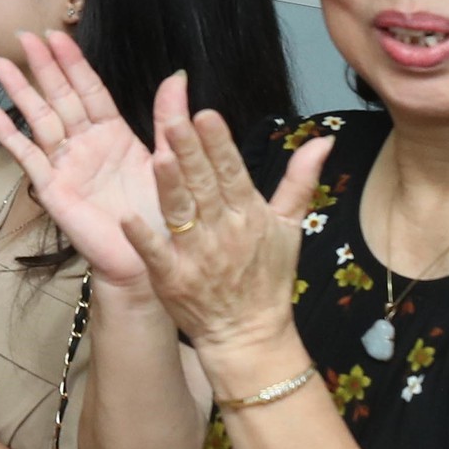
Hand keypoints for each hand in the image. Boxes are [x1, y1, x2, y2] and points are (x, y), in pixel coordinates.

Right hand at [0, 31, 166, 290]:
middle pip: (59, 97)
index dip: (72, 62)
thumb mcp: (171, 158)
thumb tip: (177, 76)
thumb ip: (169, 118)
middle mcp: (85, 144)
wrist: (152, 259)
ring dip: (20, 91)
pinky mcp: (53, 188)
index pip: (88, 89)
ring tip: (0, 63)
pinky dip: (8, 135)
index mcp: (113, 134)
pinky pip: (28, 157)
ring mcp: (66, 164)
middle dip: (42, 66)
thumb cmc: (162, 214)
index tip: (57, 35)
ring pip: (39, 119)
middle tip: (23, 35)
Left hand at [122, 77, 331, 380]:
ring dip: (170, 187)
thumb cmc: (267, 277)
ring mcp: (197, 256)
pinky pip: (155, 254)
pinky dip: (143, 237)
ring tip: (159, 156)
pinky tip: (126, 216)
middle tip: (175, 119)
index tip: (206, 114)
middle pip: (204, 186)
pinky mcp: (172, 278)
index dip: (219, 145)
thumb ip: (300, 181)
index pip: (233, 173)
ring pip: (181, 214)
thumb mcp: (290, 228)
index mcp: (249, 215)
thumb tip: (322, 140)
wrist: (249, 334)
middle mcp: (224, 232)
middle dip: (191, 153)